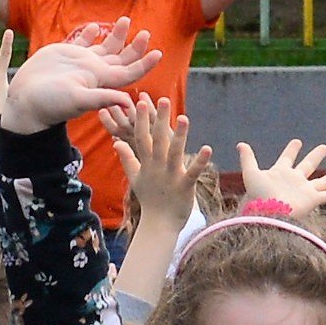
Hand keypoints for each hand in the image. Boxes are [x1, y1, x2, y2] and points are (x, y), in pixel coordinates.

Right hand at [1, 20, 163, 134]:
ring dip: (116, 35)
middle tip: (146, 33)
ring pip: (104, 48)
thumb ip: (102, 97)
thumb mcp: (78, 99)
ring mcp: (80, 62)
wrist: (24, 101)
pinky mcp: (65, 55)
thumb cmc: (50, 104)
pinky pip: (82, 42)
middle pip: (121, 58)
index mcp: (101, 80)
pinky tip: (95, 27)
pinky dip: (90, 34)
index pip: (130, 72)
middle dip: (135, 47)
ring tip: (126, 20)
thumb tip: (129, 102)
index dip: (145, 63)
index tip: (158, 52)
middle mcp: (94, 71)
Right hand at [102, 96, 212, 226]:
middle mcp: (157, 167)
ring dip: (180, 135)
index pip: (142, 138)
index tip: (141, 102)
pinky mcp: (184, 186)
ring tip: (184, 118)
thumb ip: (127, 159)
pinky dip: (200, 161)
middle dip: (160, 119)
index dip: (142, 120)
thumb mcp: (135, 178)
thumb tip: (117, 143)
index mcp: (147, 163)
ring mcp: (170, 176)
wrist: (158, 225)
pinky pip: (192, 172)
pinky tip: (208, 149)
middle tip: (163, 99)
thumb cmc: (149, 200)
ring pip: (174, 152)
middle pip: (157, 140)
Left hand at [233, 137, 325, 218]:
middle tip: (324, 147)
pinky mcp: (312, 200)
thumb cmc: (259, 195)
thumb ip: (248, 158)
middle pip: (308, 166)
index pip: (287, 158)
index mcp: (280, 173)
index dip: (292, 150)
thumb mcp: (251, 173)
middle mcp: (294, 181)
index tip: (297, 142)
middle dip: (315, 156)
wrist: (268, 214)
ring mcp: (304, 191)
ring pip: (322, 181)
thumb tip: (240, 144)